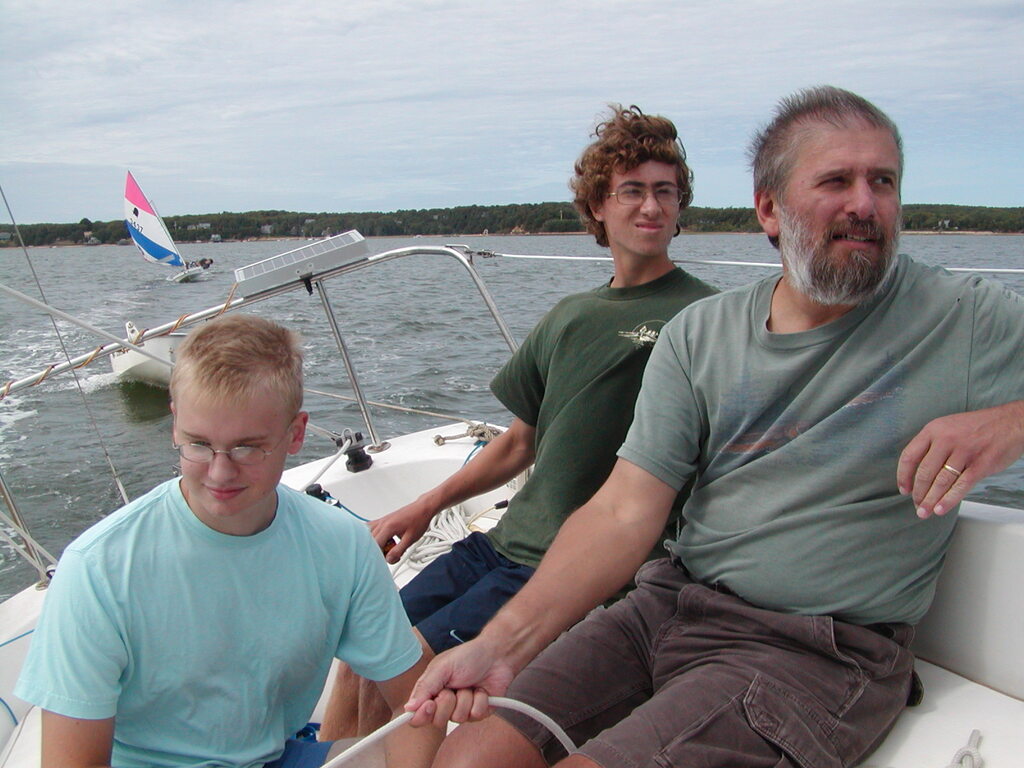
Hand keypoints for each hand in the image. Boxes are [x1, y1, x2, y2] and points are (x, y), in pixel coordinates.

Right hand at [369, 499, 435, 563]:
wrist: (422, 509)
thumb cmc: (418, 520)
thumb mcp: (410, 539)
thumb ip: (398, 551)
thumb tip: (389, 559)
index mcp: (388, 527)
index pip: (375, 545)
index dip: (379, 555)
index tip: (385, 559)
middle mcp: (382, 523)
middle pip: (369, 541)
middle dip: (377, 550)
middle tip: (389, 554)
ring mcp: (381, 521)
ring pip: (368, 534)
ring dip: (374, 543)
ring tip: (387, 547)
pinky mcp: (382, 520)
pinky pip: (371, 529)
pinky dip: (374, 536)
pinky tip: (384, 540)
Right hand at [404, 637, 517, 728]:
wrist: (496, 655)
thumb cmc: (468, 656)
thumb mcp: (442, 667)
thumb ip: (425, 687)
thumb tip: (409, 708)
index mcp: (432, 692)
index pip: (418, 715)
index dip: (422, 715)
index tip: (430, 705)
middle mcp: (445, 704)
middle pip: (437, 721)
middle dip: (447, 702)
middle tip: (454, 687)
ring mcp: (462, 709)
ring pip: (458, 718)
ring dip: (466, 698)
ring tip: (470, 685)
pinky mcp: (479, 712)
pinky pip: (475, 715)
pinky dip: (480, 700)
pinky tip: (482, 690)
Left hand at [898, 402, 1023, 517]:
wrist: (1011, 422)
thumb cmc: (979, 427)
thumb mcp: (948, 427)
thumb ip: (933, 445)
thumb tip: (919, 472)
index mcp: (933, 429)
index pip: (909, 456)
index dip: (903, 476)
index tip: (904, 489)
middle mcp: (945, 440)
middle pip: (924, 472)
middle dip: (918, 493)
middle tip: (916, 505)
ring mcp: (963, 452)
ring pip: (941, 482)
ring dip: (930, 500)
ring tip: (925, 512)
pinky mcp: (980, 464)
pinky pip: (960, 486)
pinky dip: (948, 500)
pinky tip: (940, 509)